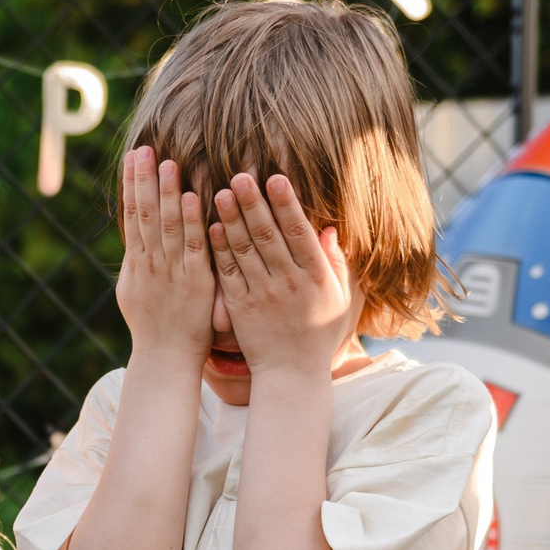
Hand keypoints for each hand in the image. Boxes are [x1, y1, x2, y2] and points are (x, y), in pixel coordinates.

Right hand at [114, 148, 215, 380]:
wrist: (165, 358)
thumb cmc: (154, 330)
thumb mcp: (136, 294)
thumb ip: (139, 265)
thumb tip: (135, 243)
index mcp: (136, 264)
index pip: (132, 216)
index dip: (132, 185)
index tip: (133, 158)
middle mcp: (150, 263)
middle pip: (145, 215)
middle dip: (143, 180)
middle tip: (144, 148)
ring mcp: (171, 271)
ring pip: (167, 225)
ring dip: (167, 192)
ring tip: (167, 162)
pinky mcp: (194, 281)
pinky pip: (194, 246)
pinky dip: (193, 221)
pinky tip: (193, 197)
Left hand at [209, 172, 359, 375]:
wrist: (292, 373)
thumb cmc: (318, 333)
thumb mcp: (338, 298)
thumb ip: (334, 262)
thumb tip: (327, 228)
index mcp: (316, 276)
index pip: (299, 233)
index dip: (287, 205)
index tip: (276, 178)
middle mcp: (289, 282)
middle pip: (269, 236)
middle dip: (254, 204)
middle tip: (240, 175)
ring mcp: (262, 295)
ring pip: (245, 251)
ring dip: (232, 220)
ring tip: (222, 192)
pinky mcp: (240, 308)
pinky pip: (228, 274)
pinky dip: (220, 250)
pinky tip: (210, 228)